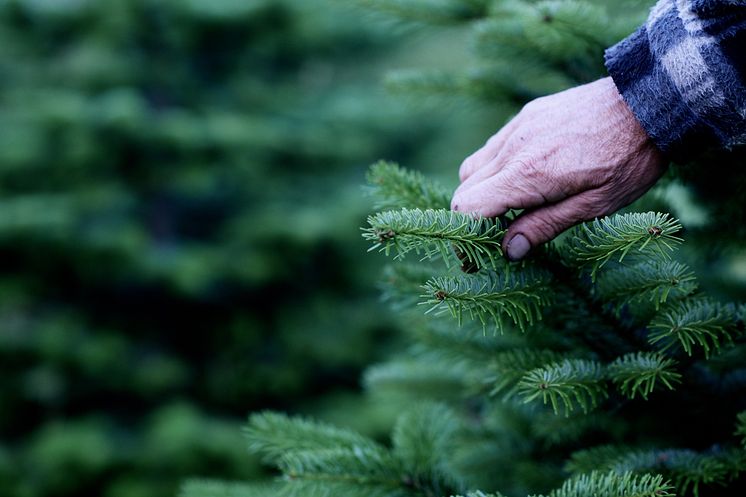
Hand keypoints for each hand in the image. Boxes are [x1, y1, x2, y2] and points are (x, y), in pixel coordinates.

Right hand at [451, 77, 666, 260]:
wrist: (650, 101)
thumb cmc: (628, 160)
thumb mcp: (595, 206)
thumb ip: (546, 226)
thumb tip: (509, 250)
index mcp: (528, 175)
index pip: (469, 208)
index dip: (466, 238)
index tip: (474, 259)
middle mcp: (513, 149)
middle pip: (464, 190)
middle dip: (470, 219)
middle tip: (491, 239)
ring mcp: (517, 129)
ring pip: (473, 167)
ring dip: (480, 193)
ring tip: (507, 209)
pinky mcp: (526, 116)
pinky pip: (493, 148)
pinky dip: (493, 170)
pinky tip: (521, 178)